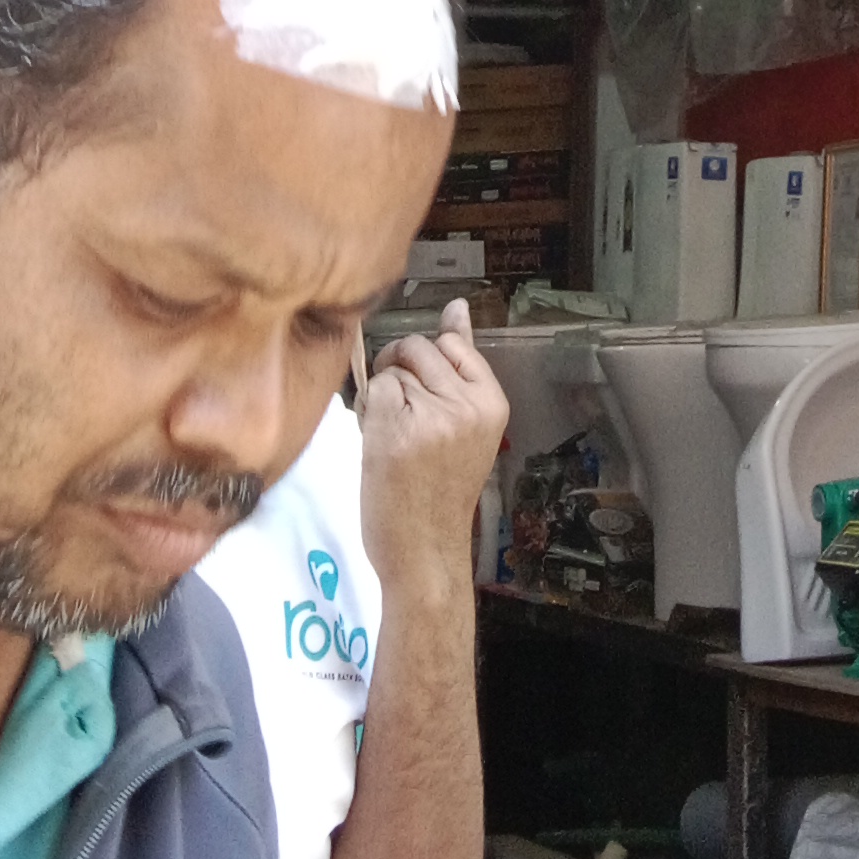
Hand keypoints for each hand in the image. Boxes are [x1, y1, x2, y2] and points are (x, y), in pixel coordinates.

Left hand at [357, 302, 508, 594]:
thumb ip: (460, 366)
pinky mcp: (393, 431)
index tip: (423, 393)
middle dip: (398, 370)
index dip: (426, 363)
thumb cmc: (441, 490)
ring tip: (392, 436)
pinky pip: (372, 391)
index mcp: (491, 402)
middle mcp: (466, 404)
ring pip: (391, 369)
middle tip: (400, 414)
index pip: (453, 343)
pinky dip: (366, 412)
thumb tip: (458, 306)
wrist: (426, 551)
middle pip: (417, 348)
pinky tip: (378, 444)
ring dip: (381, 395)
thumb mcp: (467, 425)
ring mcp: (431, 417)